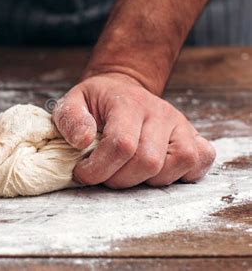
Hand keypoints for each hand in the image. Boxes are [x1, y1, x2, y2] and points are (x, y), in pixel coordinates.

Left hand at [52, 73, 215, 188]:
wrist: (122, 90)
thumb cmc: (97, 102)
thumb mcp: (73, 102)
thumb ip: (70, 119)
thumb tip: (82, 141)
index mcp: (129, 102)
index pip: (121, 145)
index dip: (99, 168)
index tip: (83, 173)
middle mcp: (161, 112)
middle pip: (148, 161)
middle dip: (119, 179)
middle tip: (103, 175)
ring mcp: (181, 124)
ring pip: (178, 164)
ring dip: (148, 180)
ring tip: (127, 173)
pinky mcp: (194, 136)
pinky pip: (201, 161)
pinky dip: (182, 174)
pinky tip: (157, 172)